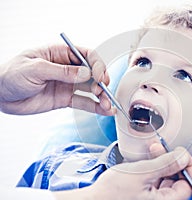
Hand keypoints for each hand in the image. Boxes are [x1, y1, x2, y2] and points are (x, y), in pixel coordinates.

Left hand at [0, 45, 115, 114]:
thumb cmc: (10, 74)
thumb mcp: (35, 68)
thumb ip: (62, 72)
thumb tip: (85, 73)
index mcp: (60, 54)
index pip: (86, 55)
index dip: (97, 65)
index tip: (100, 76)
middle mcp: (67, 69)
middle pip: (92, 72)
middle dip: (101, 82)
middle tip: (102, 91)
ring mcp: (67, 84)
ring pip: (91, 89)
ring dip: (102, 96)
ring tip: (108, 105)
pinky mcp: (65, 99)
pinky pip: (84, 102)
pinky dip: (96, 107)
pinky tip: (105, 110)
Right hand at [54, 146, 191, 199]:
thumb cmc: (112, 193)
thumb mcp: (143, 173)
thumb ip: (166, 164)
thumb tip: (184, 156)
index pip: (188, 185)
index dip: (187, 167)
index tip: (181, 154)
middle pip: (177, 181)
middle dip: (171, 162)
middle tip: (162, 149)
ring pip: (165, 180)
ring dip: (161, 163)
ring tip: (153, 150)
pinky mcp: (143, 197)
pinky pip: (155, 182)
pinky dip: (153, 170)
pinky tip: (147, 159)